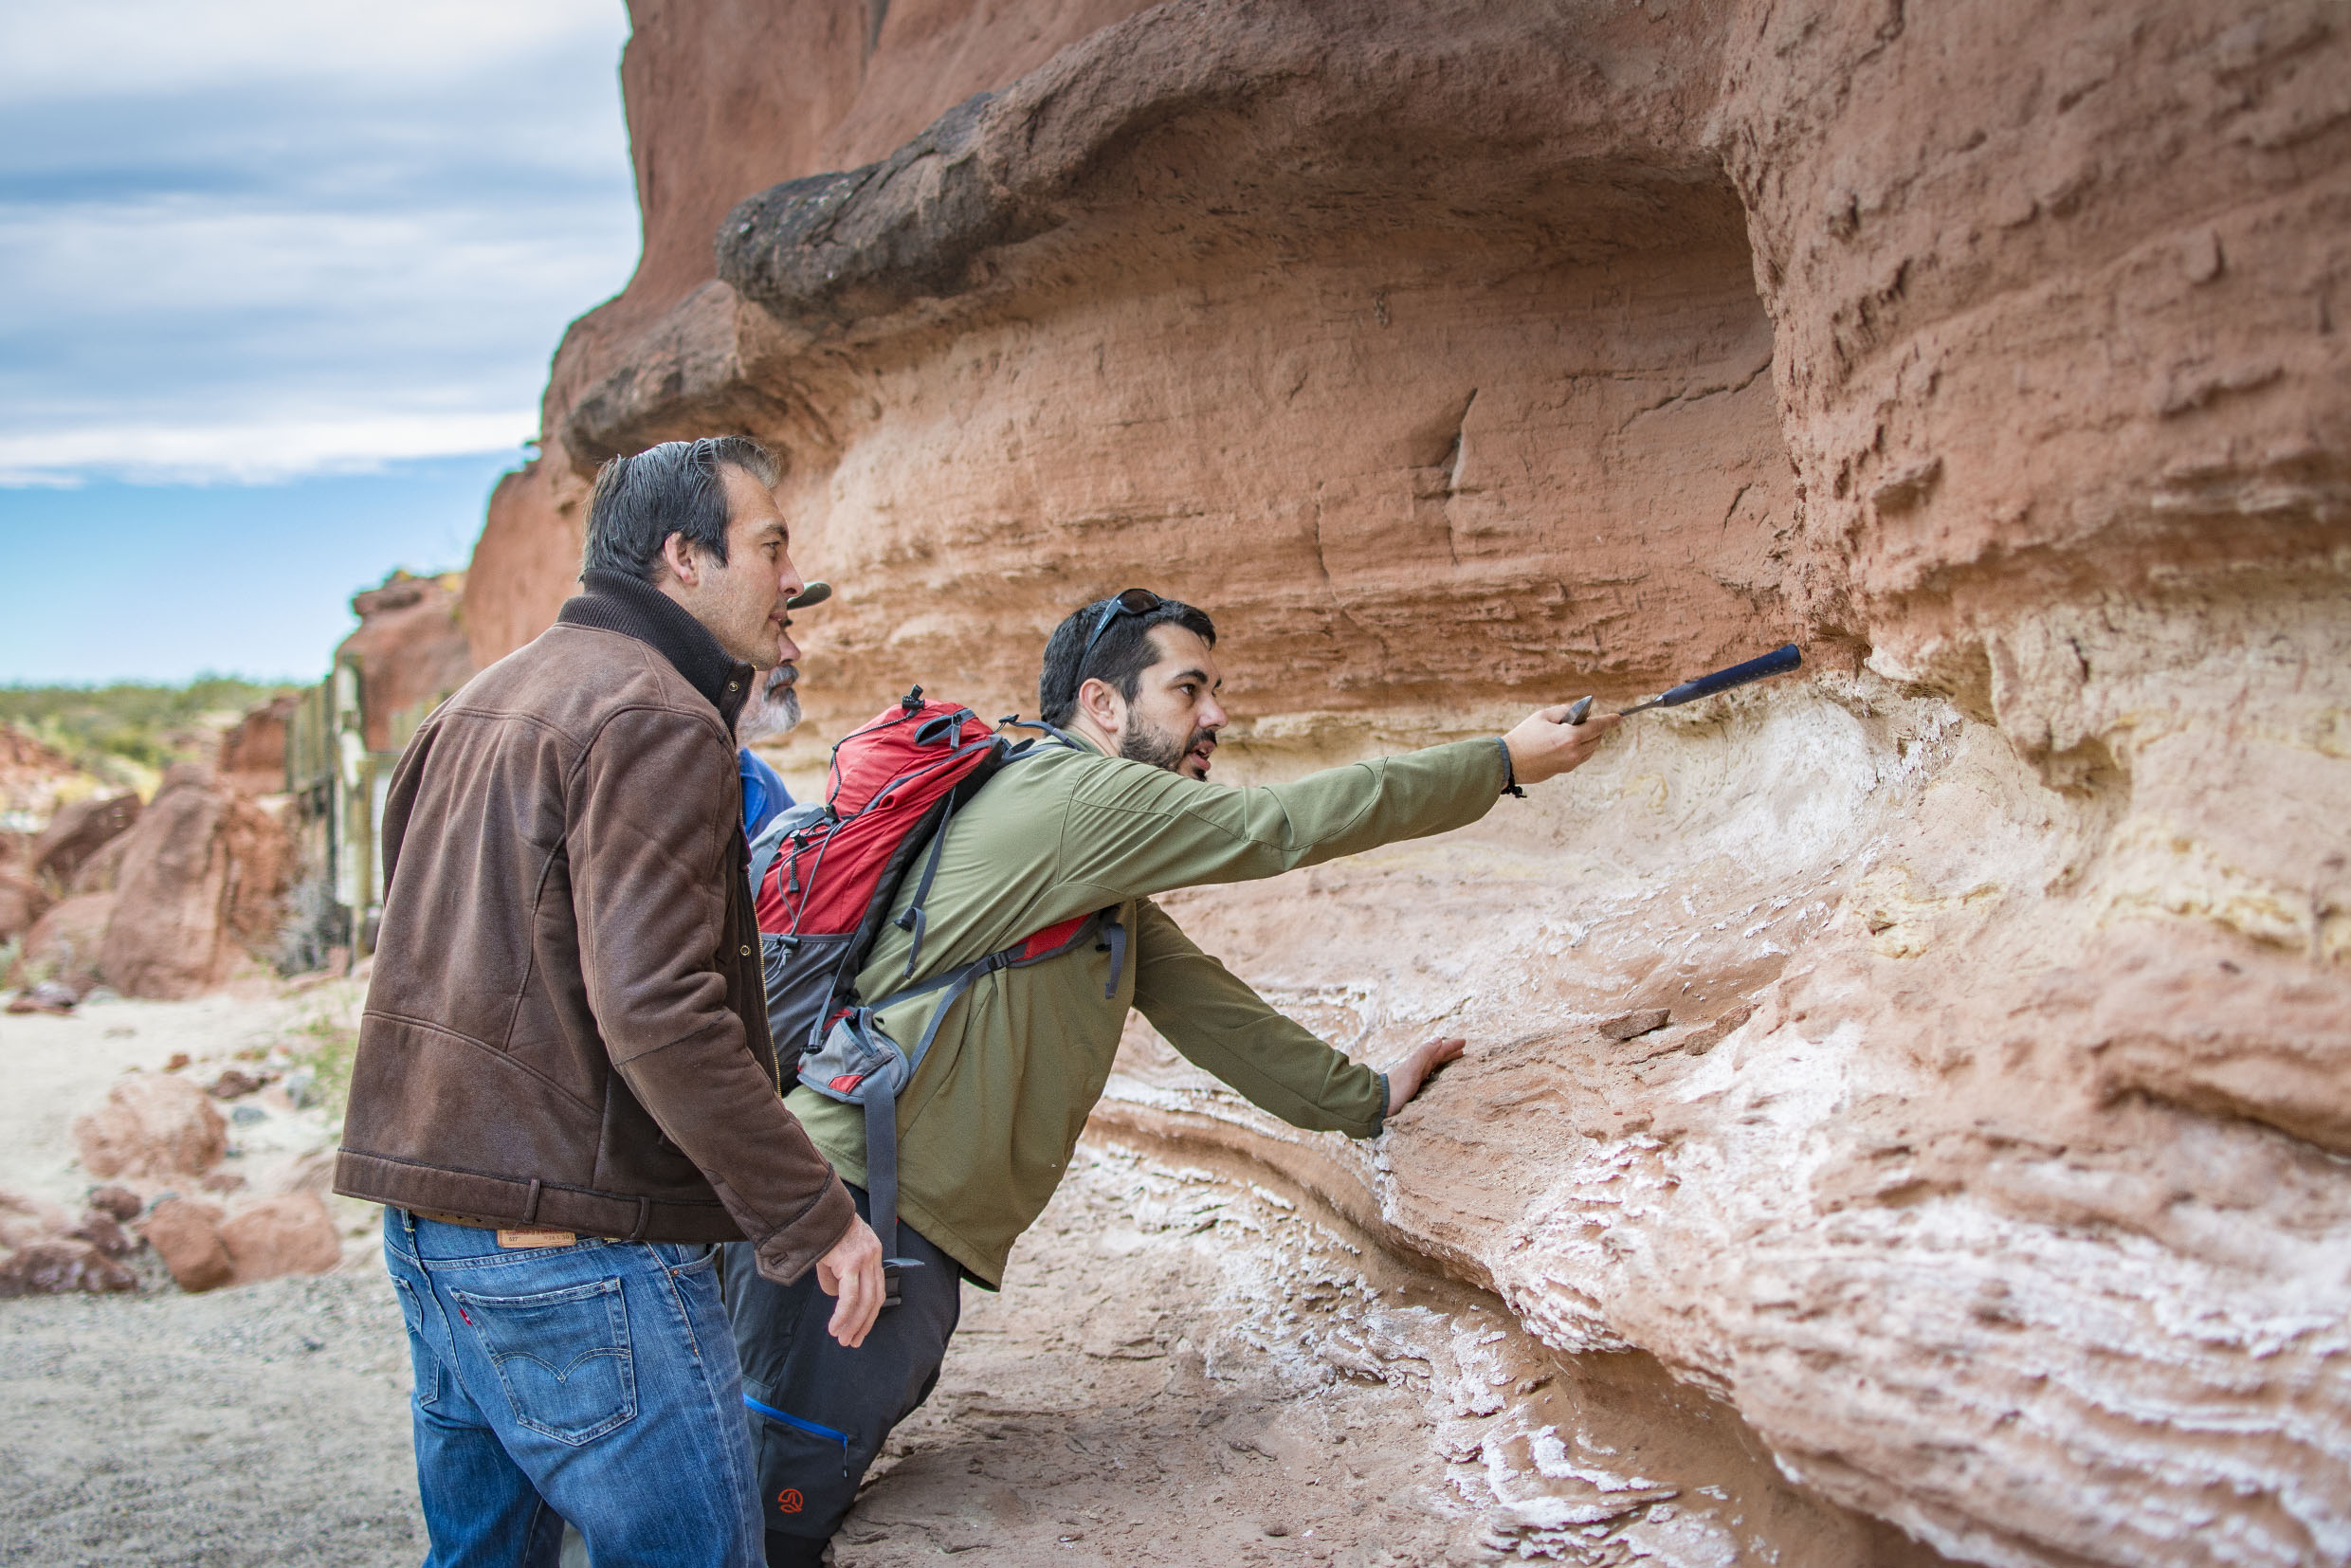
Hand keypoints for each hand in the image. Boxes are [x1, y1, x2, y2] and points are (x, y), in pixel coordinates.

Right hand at [814, 1215, 885, 1347]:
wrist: (815, 1209)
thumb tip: (836, 1295)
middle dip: (864, 1324)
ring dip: (853, 1324)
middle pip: (875, 1299)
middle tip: (853, 1341)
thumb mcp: (834, 1253)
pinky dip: (843, 1315)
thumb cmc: (822, 1229)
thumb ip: (838, 1274)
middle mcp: (873, 1256)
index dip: (870, 1312)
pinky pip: (849, 1296)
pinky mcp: (850, 1263)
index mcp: (873, 1253)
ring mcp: (864, 1259)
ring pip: (864, 1301)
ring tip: (843, 1339)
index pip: (877, 1288)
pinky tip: (836, 1327)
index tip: (861, 1328)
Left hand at [1385, 1036, 1465, 1115]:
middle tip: (1462, 1050)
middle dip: (1449, 1053)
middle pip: (1437, 1058)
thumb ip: (1424, 1054)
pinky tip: (1438, 1080)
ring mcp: (1415, 1079)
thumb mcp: (1412, 1068)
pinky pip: (1431, 1078)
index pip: (1439, 1051)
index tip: (1464, 1041)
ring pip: (1434, 1067)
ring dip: (1444, 1063)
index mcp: (1419, 1062)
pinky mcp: (1414, 1090)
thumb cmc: (1396, 1087)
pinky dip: (1438, 1075)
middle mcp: (1418, 1069)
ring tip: (1455, 1062)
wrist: (1379, 1103)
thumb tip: (1438, 1039)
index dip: (1451, 1046)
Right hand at [1503, 702, 1621, 787]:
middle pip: (1597, 738)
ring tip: (1573, 731)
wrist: (1509, 761)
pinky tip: (1568, 742)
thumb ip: (1565, 710)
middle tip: (1583, 720)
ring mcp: (1570, 763)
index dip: (1610, 720)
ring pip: (1591, 749)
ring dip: (1589, 739)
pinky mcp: (1565, 770)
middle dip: (1595, 727)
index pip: (1598, 726)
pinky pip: (1582, 757)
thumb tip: (1581, 713)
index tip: (1619, 717)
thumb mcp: (1543, 716)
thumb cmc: (1524, 736)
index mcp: (1570, 737)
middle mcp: (1574, 752)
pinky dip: (1581, 748)